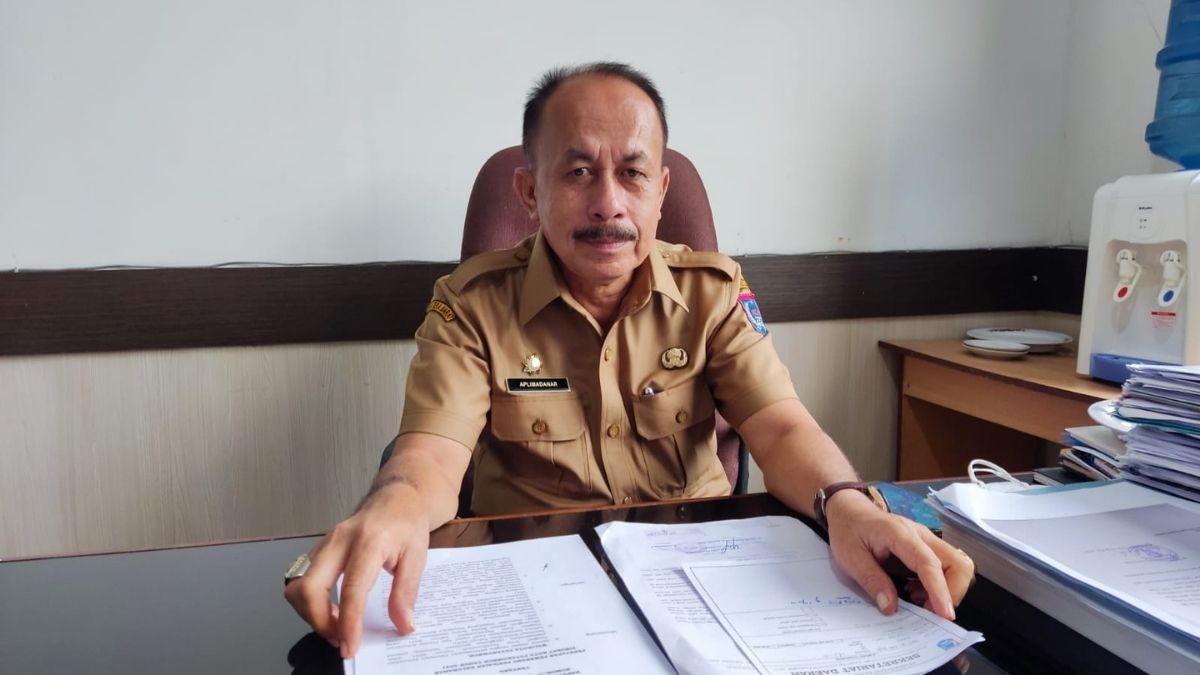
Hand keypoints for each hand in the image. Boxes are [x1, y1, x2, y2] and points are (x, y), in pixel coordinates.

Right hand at [284, 483, 430, 658]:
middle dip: (318, 621)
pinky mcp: (318, 550)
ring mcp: (325, 543)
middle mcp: (339, 540)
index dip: (348, 622)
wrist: (397, 497)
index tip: (350, 646)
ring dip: (310, 613)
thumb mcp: (418, 556)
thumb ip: (407, 592)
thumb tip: (403, 625)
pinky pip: (301, 580)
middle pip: (309, 587)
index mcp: (368, 541)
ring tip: (337, 625)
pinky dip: (310, 602)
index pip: (351, 588)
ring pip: (297, 585)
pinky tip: (332, 609)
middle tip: (341, 638)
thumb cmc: (407, 522)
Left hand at [824, 490, 974, 619]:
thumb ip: (871, 581)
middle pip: (958, 563)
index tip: (944, 614)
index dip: (940, 591)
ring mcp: (926, 540)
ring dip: (948, 589)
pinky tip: (917, 592)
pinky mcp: (926, 547)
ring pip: (957, 565)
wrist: (849, 509)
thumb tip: (890, 608)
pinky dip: (939, 585)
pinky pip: (946, 567)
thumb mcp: (850, 558)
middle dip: (953, 592)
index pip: (929, 563)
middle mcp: (920, 535)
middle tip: (931, 611)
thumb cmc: (848, 530)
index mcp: (900, 534)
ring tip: (920, 601)